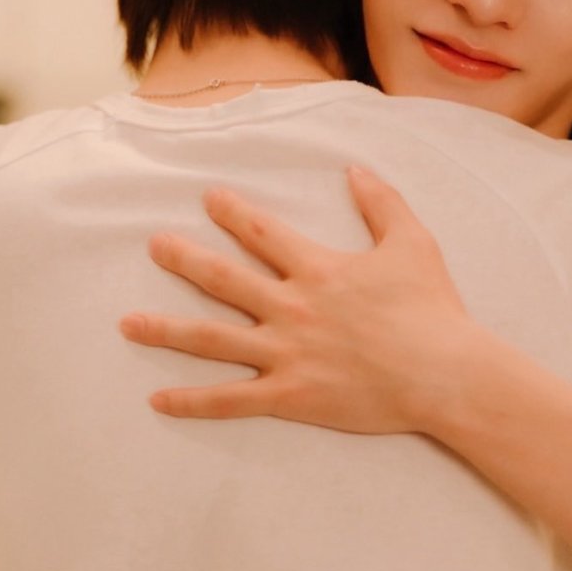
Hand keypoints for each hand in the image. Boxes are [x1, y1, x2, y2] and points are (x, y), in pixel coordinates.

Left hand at [120, 165, 473, 431]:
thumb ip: (381, 202)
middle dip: (185, 260)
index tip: (207, 198)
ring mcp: (286, 354)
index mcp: (318, 270)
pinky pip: (231, 400)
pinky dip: (193, 402)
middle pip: (225, 280)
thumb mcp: (412, 243)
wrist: (444, 372)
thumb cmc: (431, 309)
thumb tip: (355, 168)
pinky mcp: (290, 396)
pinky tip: (159, 399)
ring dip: (167, 330)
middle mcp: (292, 308)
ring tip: (127, 323)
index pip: (264, 234)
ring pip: (213, 340)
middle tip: (154, 246)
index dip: (233, 213)